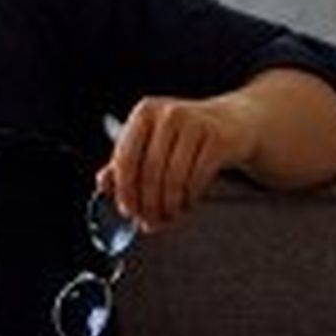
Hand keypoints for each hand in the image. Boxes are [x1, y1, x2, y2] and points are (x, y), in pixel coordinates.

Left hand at [97, 93, 260, 235]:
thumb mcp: (152, 142)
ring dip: (169, 206)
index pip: (126, 157)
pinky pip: (197, 179)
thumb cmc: (186, 136)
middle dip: (148, 204)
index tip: (126, 211)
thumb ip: (125, 162)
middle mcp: (168, 114)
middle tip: (149, 223)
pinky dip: (189, 199)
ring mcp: (195, 123)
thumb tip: (103, 184)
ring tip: (168, 217)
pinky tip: (186, 205)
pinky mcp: (217, 138)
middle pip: (150, 172)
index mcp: (145, 112)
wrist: (233, 122)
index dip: (124, 190)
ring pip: (174, 179)